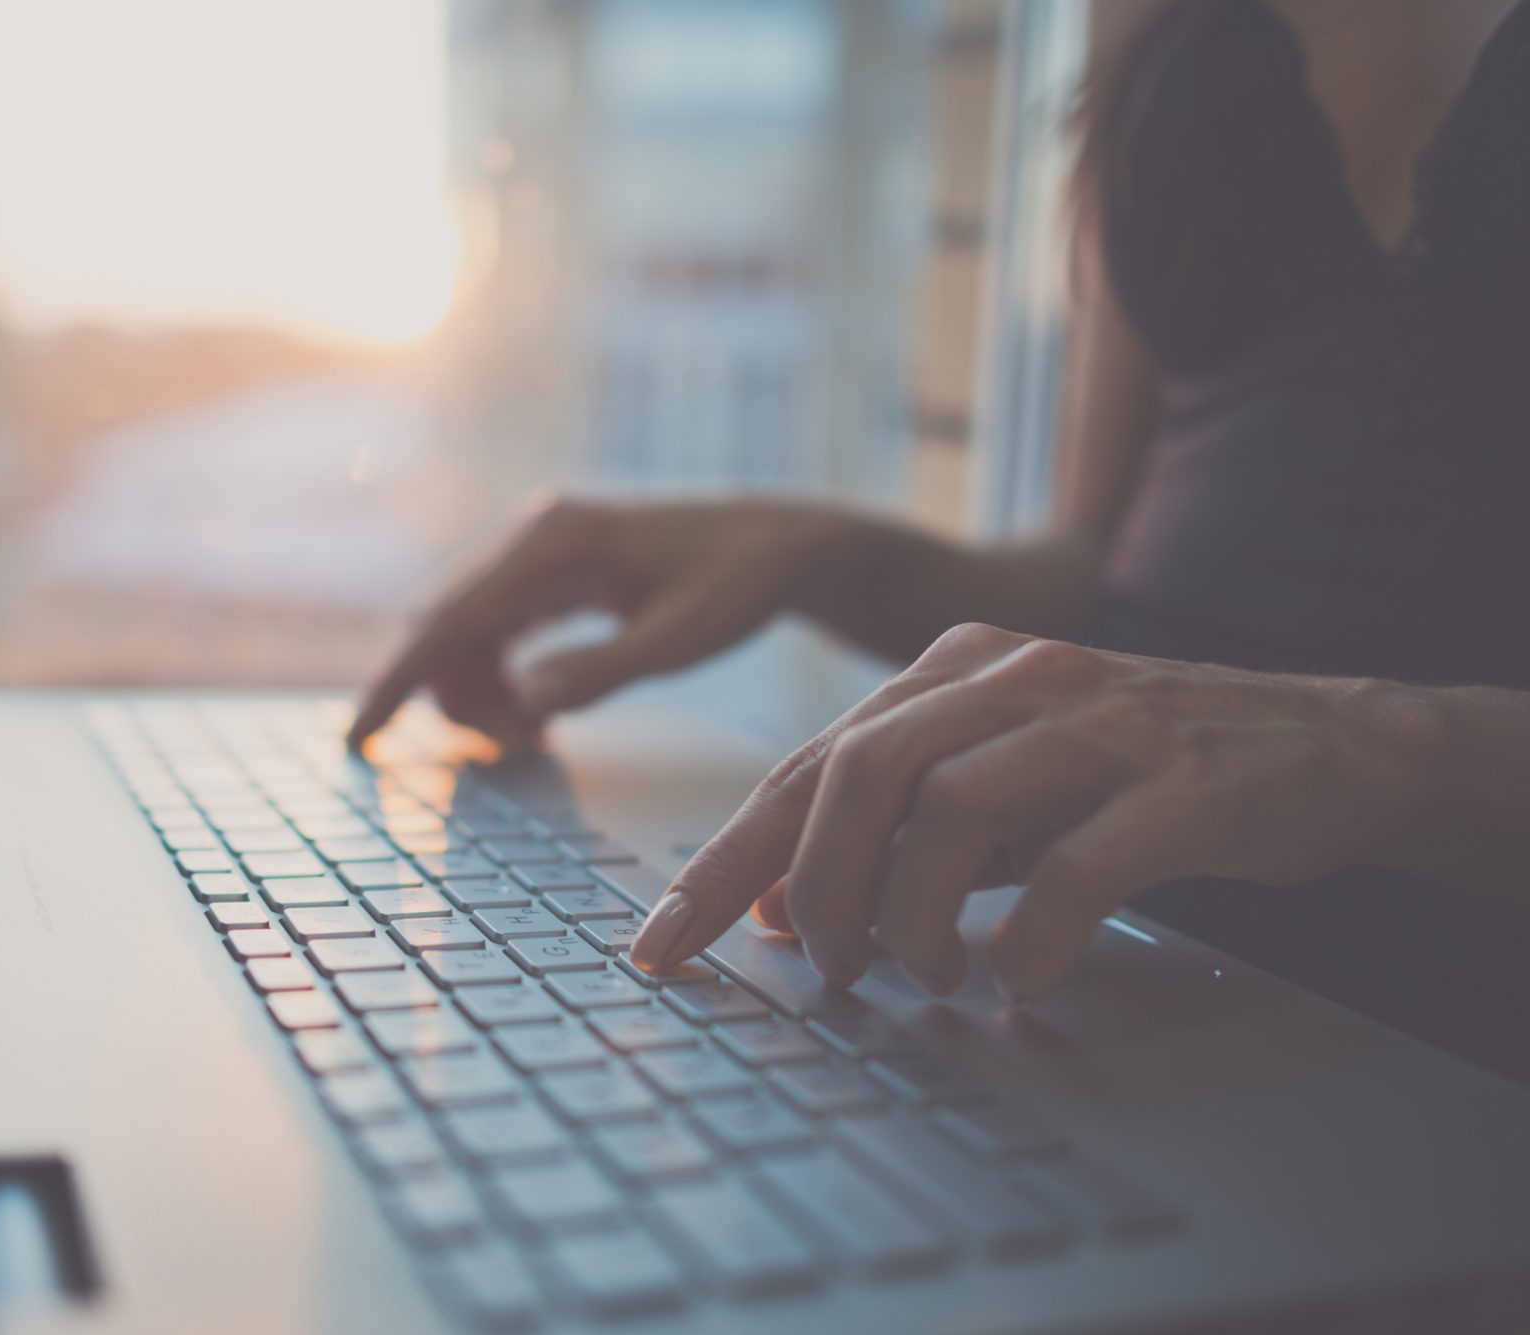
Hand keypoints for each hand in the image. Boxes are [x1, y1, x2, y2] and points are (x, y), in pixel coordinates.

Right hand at [347, 494, 860, 749]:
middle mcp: (532, 536)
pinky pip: (497, 627)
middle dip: (452, 699)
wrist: (780, 544)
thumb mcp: (679, 641)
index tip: (359, 740)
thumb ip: (600, 671)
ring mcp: (539, 550)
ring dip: (479, 692)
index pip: (449, 620)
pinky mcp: (552, 568)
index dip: (398, 682)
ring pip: (466, 632)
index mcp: (554, 543)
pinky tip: (536, 716)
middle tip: (509, 752)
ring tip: (534, 738)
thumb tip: (524, 702)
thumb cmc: (738, 586)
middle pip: (446, 625)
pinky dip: (501, 675)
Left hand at [630, 622, 1447, 1001]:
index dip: (726, 860)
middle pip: (860, 771)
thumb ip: (890, 832)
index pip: (806, 766)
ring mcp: (1100, 723)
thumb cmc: (1136, 775)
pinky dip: (1031, 932)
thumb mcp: (999, 785)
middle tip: (825, 969)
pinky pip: (1080, 861)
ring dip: (912, 911)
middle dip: (813, 886)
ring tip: (924, 977)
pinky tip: (1019, 979)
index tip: (662, 943)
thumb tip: (773, 906)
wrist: (1329, 743)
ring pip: (954, 807)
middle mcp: (1013, 679)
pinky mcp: (1184, 782)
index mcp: (951, 670)